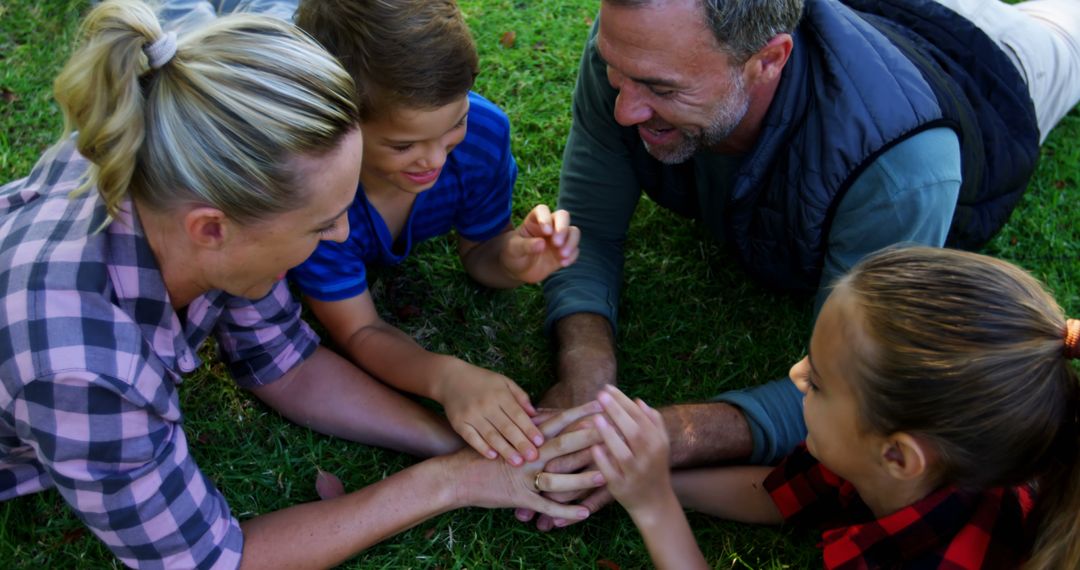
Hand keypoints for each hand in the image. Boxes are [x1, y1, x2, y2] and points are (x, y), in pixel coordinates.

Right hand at [437, 360, 542, 464]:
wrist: (450, 378)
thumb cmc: (482, 381)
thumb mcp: (504, 382)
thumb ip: (520, 397)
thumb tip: (535, 414)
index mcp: (500, 394)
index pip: (518, 414)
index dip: (529, 429)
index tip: (540, 442)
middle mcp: (486, 404)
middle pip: (506, 427)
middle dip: (521, 443)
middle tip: (533, 458)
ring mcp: (471, 414)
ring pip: (491, 435)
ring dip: (505, 450)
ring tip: (517, 462)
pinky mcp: (458, 423)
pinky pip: (471, 438)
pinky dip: (482, 447)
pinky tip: (493, 456)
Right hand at [449, 401, 605, 521]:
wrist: (456, 475)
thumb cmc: (483, 453)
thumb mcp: (505, 433)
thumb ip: (527, 426)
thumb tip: (546, 412)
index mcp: (526, 438)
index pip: (558, 420)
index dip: (580, 411)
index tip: (601, 403)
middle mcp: (528, 455)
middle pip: (564, 444)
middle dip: (590, 437)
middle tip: (614, 430)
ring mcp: (524, 477)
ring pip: (559, 478)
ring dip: (583, 477)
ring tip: (607, 475)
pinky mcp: (519, 498)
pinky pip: (546, 508)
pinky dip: (565, 512)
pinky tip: (584, 514)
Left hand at [500, 204, 579, 283]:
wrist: (518, 270)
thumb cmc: (513, 254)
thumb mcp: (513, 250)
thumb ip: (525, 246)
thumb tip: (541, 244)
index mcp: (534, 220)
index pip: (543, 210)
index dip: (546, 218)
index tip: (546, 232)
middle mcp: (549, 226)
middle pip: (563, 216)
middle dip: (563, 228)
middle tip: (556, 243)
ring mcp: (558, 238)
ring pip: (573, 232)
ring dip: (571, 242)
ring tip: (562, 255)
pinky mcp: (564, 251)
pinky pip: (575, 250)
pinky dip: (572, 255)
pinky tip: (563, 263)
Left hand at [591, 385, 671, 514]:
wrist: (656, 503)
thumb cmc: (654, 468)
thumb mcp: (660, 445)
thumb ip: (653, 422)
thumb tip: (639, 401)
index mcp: (657, 443)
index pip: (640, 417)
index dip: (624, 401)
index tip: (608, 388)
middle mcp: (649, 457)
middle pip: (634, 431)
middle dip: (617, 412)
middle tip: (600, 394)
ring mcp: (636, 474)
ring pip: (623, 453)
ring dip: (610, 435)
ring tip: (596, 418)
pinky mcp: (622, 488)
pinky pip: (612, 473)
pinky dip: (603, 461)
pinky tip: (593, 448)